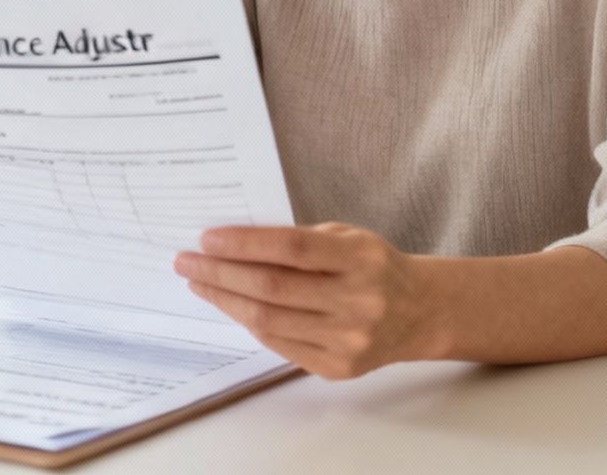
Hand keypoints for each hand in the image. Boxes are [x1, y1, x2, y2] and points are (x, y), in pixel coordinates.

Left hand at [174, 222, 432, 380]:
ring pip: (269, 321)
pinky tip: (231, 305)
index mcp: (361, 259)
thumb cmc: (372, 266)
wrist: (419, 312)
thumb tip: (230, 245)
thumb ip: (297, 242)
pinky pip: (279, 344)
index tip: (207, 239)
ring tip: (199, 283)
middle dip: (220, 273)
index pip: (292, 249)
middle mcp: (358, 302)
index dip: (245, 243)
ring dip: (225, 300)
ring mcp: (349, 340)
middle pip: (273, 289)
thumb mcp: (346, 238)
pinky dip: (250, 323)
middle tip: (186, 261)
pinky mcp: (338, 368)